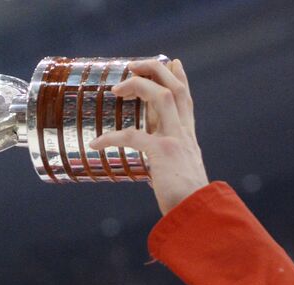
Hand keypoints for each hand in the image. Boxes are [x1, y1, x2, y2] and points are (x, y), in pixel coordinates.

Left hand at [89, 58, 209, 215]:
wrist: (196, 214)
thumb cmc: (185, 200)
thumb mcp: (178, 176)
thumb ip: (167, 167)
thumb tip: (154, 174)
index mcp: (188, 138)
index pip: (186, 99)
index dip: (180, 78)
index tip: (173, 62)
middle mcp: (184, 133)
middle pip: (175, 88)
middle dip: (156, 70)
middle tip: (133, 65)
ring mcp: (175, 140)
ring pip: (162, 96)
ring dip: (138, 86)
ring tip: (116, 89)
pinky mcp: (163, 153)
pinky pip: (132, 137)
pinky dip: (111, 137)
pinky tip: (96, 144)